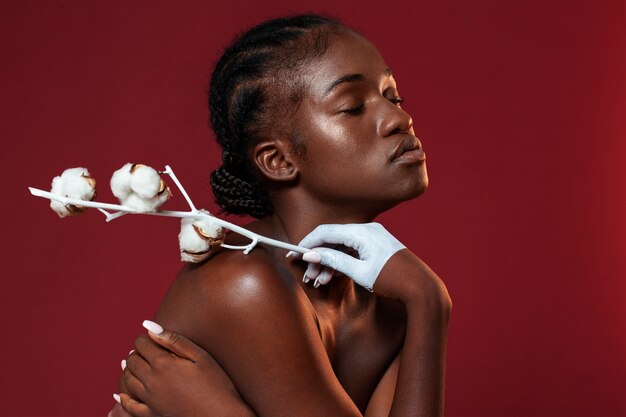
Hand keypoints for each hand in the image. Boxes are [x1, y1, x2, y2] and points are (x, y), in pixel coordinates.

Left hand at [117, 320, 255, 416]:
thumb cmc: (217, 384)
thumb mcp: (200, 356)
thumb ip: (174, 340)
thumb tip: (149, 327)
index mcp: (164, 364)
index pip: (143, 344)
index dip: (144, 338)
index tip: (149, 337)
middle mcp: (152, 381)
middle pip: (132, 361)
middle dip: (136, 352)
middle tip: (143, 350)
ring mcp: (150, 400)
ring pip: (128, 380)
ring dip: (129, 370)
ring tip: (135, 364)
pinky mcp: (152, 414)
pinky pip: (129, 405)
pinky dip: (123, 397)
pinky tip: (122, 393)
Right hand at [298, 223, 449, 305]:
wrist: (423, 289)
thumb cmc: (394, 280)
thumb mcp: (360, 272)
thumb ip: (335, 261)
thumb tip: (312, 254)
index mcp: (363, 232)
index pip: (326, 231)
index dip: (307, 243)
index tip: (294, 255)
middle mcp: (368, 230)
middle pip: (333, 238)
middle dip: (318, 256)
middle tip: (309, 274)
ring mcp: (373, 238)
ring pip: (342, 246)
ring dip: (329, 262)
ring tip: (320, 280)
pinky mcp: (376, 247)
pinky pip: (352, 250)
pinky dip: (341, 262)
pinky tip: (333, 277)